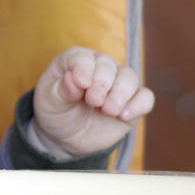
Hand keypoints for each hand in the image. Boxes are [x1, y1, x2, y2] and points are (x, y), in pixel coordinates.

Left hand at [32, 46, 153, 156]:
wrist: (66, 136)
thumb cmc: (56, 112)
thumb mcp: (49, 102)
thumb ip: (61, 90)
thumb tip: (74, 78)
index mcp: (74, 61)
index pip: (82, 57)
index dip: (84, 68)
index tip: (82, 84)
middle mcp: (98, 67)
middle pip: (108, 66)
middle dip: (102, 84)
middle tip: (93, 101)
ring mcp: (117, 83)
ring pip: (129, 78)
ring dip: (120, 93)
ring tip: (108, 110)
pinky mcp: (131, 102)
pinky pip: (145, 97)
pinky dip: (138, 105)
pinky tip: (123, 115)